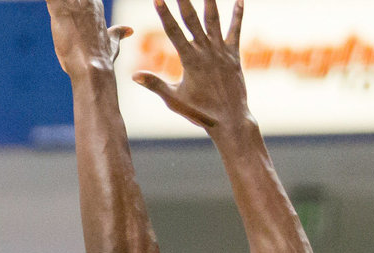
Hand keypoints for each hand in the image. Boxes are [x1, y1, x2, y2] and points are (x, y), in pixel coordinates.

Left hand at [46, 0, 132, 75]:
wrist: (93, 68)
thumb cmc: (100, 59)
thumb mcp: (112, 44)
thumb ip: (117, 33)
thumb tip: (129, 30)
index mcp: (96, 6)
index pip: (81, 0)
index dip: (73, 8)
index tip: (71, 23)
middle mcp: (86, 1)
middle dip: (64, 5)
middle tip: (65, 23)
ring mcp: (73, 4)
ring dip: (57, 4)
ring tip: (58, 17)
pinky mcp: (58, 10)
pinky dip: (48, 1)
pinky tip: (49, 6)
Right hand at [131, 0, 249, 131]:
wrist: (229, 120)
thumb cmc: (199, 113)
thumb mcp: (173, 99)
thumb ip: (154, 84)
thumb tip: (133, 75)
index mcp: (189, 60)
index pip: (173, 31)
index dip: (164, 13)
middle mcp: (206, 51)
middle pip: (192, 19)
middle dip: (184, 0)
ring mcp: (221, 52)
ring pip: (214, 20)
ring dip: (210, 1)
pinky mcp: (234, 55)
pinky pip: (236, 30)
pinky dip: (238, 14)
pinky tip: (240, 0)